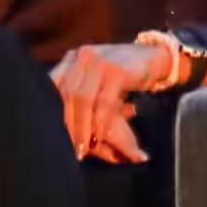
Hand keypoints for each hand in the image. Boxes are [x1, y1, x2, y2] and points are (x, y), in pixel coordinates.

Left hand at [48, 35, 197, 162]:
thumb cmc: (123, 74)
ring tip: (84, 148)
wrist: (156, 56)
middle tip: (70, 149)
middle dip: (67, 126)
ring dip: (82, 128)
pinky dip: (101, 123)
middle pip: (66, 95)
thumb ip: (81, 99)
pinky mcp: (117, 71)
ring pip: (83, 100)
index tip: (54, 139)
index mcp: (71, 59)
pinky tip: (100, 137)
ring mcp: (99, 61)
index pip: (53, 88)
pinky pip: (104, 102)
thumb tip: (66, 131)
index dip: (51, 115)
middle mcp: (81, 57)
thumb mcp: (97, 83)